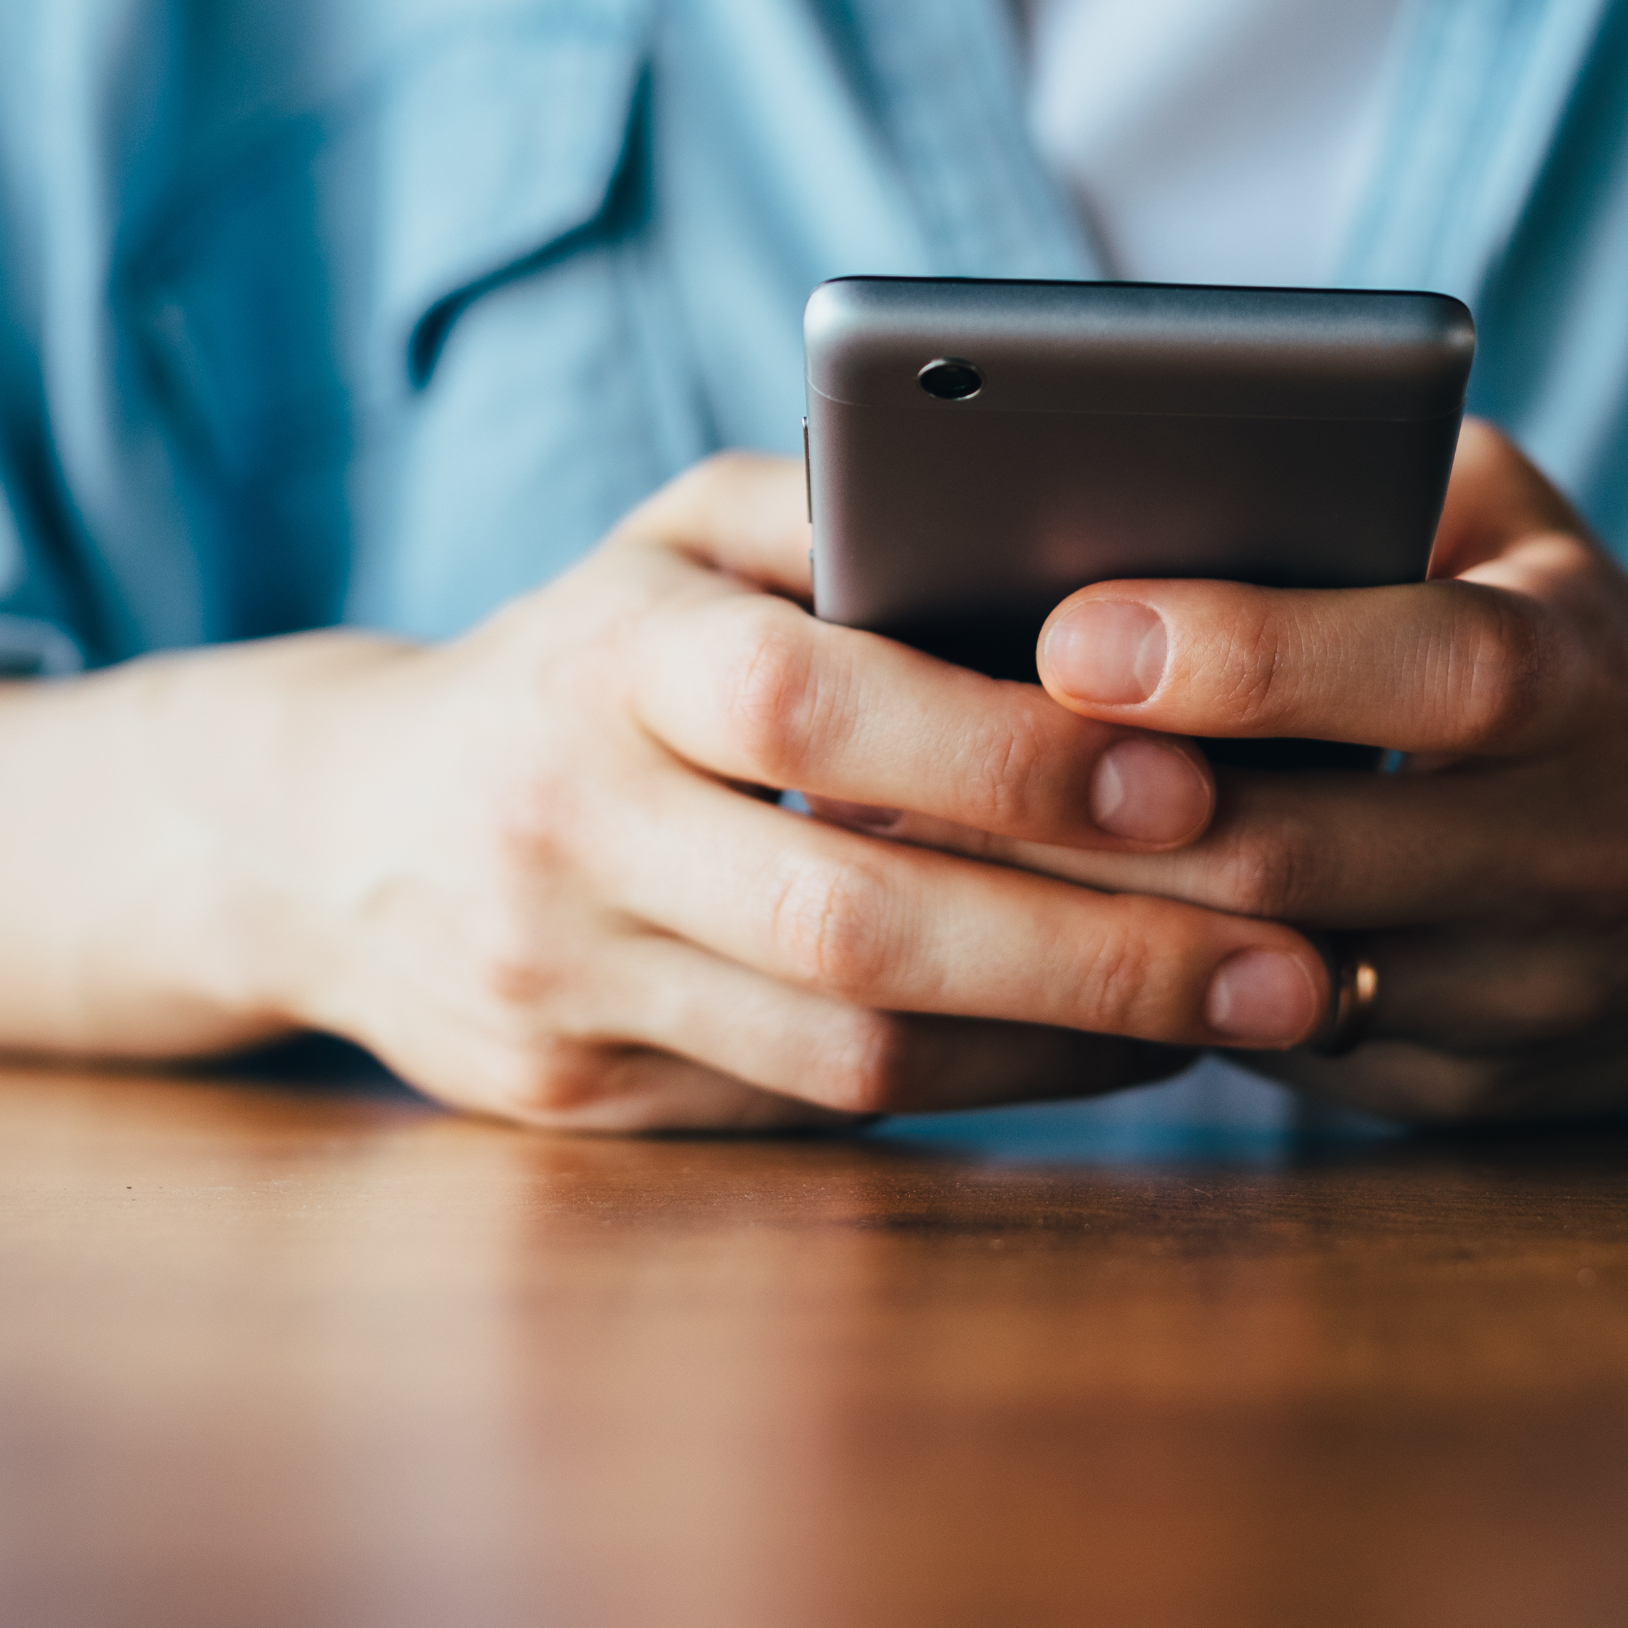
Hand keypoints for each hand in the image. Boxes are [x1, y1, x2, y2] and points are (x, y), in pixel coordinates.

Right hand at [197, 453, 1340, 1128]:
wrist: (327, 835)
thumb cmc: (581, 652)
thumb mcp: (675, 538)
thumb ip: (839, 516)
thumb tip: (1057, 521)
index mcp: (602, 656)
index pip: (811, 704)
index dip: (1004, 753)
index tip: (1193, 774)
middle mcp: (566, 828)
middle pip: (852, 920)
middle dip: (1096, 946)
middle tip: (1299, 953)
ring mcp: (563, 987)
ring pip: (850, 1049)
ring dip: (1075, 1039)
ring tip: (1257, 1010)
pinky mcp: (585, 1103)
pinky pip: (823, 1112)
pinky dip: (997, 1084)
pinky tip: (1124, 1049)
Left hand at [978, 422, 1627, 1123]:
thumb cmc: (1585, 652)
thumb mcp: (1523, 525)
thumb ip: (1374, 473)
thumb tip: (1152, 454)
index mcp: (1588, 678)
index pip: (1422, 667)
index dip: (1245, 653)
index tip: (1069, 628)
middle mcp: (1575, 851)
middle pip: (1300, 850)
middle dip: (1093, 812)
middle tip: (907, 763)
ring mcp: (1527, 998)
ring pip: (1268, 978)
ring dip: (1082, 923)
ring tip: (915, 854)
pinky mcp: (1470, 1097)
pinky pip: (1278, 1058)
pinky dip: (1146, 1000)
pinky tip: (1020, 950)